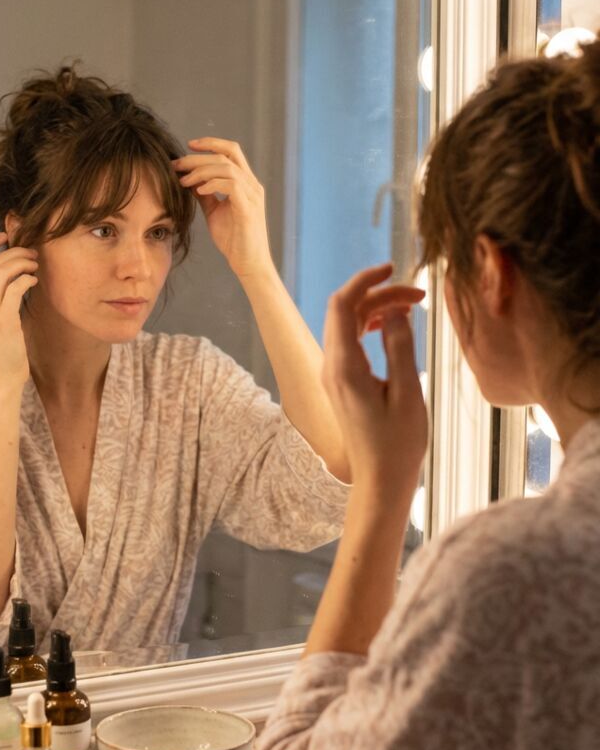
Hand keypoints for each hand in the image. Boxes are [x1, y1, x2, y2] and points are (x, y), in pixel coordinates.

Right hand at [0, 232, 38, 390]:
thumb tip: (8, 268)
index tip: (4, 236)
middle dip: (15, 251)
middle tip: (32, 253)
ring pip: (3, 271)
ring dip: (23, 262)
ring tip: (35, 265)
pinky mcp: (3, 320)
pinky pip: (16, 287)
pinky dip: (27, 279)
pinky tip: (34, 282)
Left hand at [172, 138, 273, 279]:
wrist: (248, 263)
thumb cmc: (233, 239)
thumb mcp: (214, 211)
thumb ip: (204, 194)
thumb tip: (188, 179)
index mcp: (246, 183)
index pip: (231, 151)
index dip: (211, 143)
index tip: (188, 146)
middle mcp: (252, 185)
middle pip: (226, 155)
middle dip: (198, 157)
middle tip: (176, 164)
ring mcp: (252, 195)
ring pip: (227, 167)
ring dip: (201, 171)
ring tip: (184, 181)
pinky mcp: (248, 208)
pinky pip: (231, 185)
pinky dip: (212, 184)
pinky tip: (198, 190)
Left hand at [321, 263, 427, 496]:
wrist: (380, 481)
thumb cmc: (398, 444)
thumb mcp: (408, 392)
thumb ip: (400, 346)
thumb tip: (395, 311)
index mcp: (344, 366)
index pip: (343, 305)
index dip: (366, 280)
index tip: (393, 268)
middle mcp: (331, 367)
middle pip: (345, 310)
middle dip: (379, 294)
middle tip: (419, 295)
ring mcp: (333, 375)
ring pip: (347, 324)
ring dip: (376, 309)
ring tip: (412, 307)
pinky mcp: (341, 383)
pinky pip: (349, 341)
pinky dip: (369, 326)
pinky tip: (393, 326)